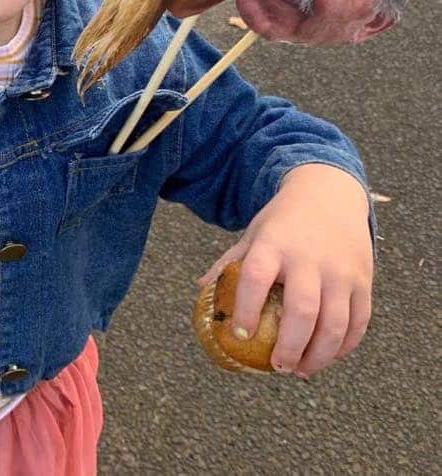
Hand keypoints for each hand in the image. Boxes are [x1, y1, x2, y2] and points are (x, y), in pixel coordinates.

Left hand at [197, 163, 372, 377]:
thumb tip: (201, 290)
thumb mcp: (253, 235)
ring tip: (300, 370)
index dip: (246, 310)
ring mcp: (341, 270)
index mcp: (274, 244)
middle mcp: (310, 258)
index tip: (239, 335)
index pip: (256, 278)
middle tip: (276, 366)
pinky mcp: (364, 280)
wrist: (329, 194)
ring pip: (335, 324)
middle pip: (302, 311)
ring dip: (319, 355)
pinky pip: (359, 322)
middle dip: (289, 346)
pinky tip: (327, 357)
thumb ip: (229, 263)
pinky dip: (344, 346)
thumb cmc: (282, 224)